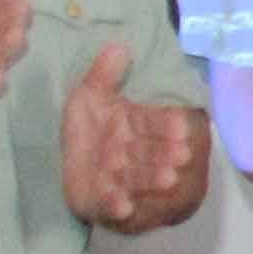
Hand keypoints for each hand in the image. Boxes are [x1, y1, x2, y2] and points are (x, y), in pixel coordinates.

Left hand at [54, 39, 204, 229]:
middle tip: (182, 156)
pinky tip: (122, 207)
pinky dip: (117, 206)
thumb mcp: (89, 98)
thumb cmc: (88, 132)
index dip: (166, 125)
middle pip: (152, 153)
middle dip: (165, 154)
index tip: (182, 126)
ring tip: (167, 179)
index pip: (154, 123)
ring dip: (151, 179)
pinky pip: (111, 206)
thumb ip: (103, 74)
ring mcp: (122, 180)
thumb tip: (117, 46)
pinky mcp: (105, 202)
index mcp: (134, 126)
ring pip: (139, 178)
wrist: (70, 170)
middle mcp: (133, 154)